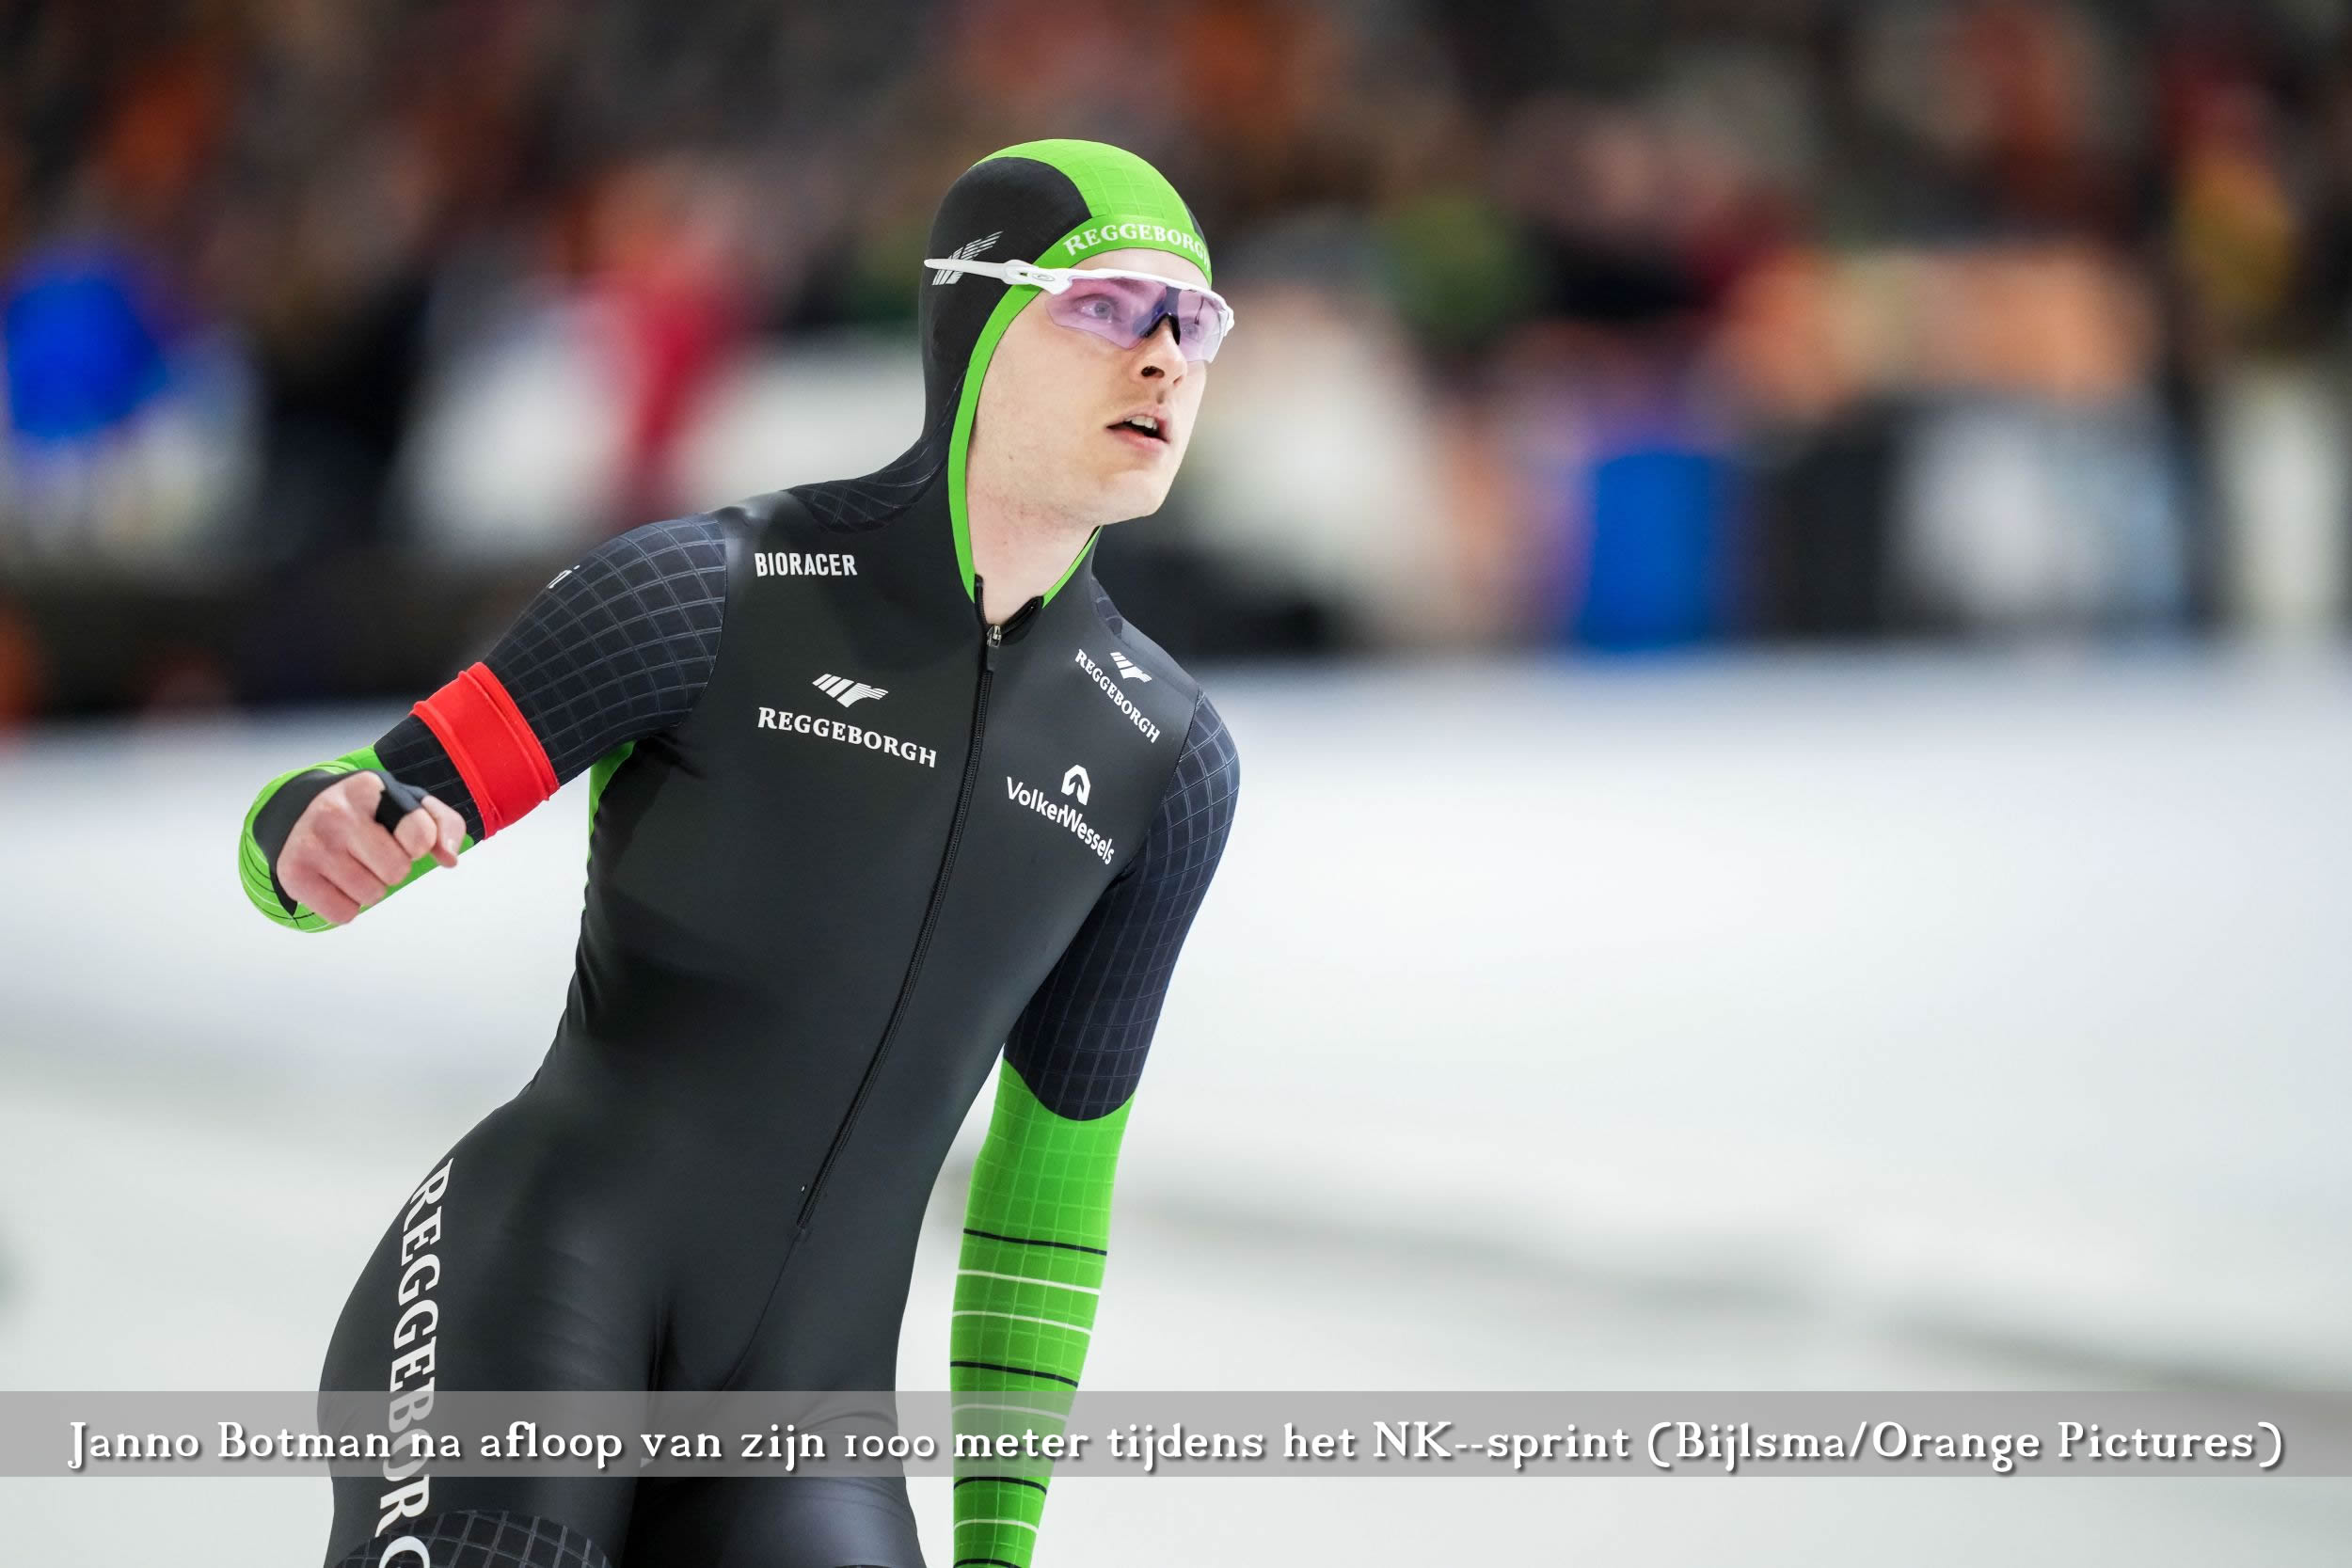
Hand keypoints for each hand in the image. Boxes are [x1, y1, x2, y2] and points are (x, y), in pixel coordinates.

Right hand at [278, 772, 463, 923]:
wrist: (297, 812)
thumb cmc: (364, 812)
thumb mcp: (406, 802)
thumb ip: (443, 824)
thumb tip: (450, 859)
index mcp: (369, 789)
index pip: (421, 836)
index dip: (417, 845)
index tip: (399, 835)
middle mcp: (335, 812)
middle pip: (397, 872)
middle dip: (392, 868)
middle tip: (371, 852)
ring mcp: (310, 843)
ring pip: (371, 896)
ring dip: (369, 887)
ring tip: (351, 864)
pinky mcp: (293, 873)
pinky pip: (343, 914)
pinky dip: (345, 906)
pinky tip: (334, 880)